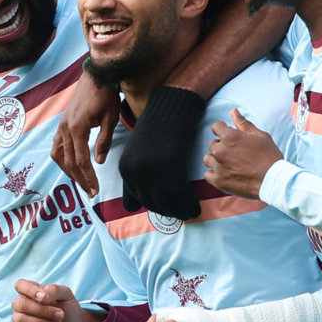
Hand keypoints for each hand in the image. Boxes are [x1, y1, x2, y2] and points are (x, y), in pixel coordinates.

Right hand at [12, 280, 90, 321]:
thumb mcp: (66, 295)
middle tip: (61, 315)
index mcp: (30, 290)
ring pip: (21, 320)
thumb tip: (42, 297)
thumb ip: (54, 290)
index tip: (46, 298)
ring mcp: (18, 319)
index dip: (31, 291)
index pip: (20, 285)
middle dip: (44, 311)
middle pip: (21, 305)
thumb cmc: (67, 309)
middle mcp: (20, 304)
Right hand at [52, 72, 119, 196]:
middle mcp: (65, 129)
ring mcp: (61, 126)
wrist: (95, 76)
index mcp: (77, 128)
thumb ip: (104, 141)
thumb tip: (99, 162)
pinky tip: (70, 166)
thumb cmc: (105, 96)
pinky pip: (57, 146)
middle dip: (80, 179)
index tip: (96, 190)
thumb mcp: (110, 119)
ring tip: (80, 182)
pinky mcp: (61, 124)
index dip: (88, 177)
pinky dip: (62, 159)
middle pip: (68, 161)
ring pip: (59, 156)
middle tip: (90, 192)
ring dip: (68, 171)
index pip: (81, 160)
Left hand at [119, 86, 206, 219]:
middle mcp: (135, 175)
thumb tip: (142, 189)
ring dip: (178, 212)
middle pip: (150, 204)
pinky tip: (196, 208)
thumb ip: (137, 169)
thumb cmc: (158, 126)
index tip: (161, 207)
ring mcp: (153, 176)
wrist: (171, 109)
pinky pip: (182, 198)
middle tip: (178, 212)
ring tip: (188, 212)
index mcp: (125, 169)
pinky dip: (189, 205)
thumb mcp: (137, 150)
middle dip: (165, 211)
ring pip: (166, 205)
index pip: (132, 201)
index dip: (149, 205)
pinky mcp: (172, 174)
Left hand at [204, 109, 282, 198]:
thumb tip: (233, 111)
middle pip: (212, 144)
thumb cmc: (269, 157)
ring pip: (208, 159)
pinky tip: (225, 173)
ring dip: (216, 159)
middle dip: (222, 146)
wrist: (273, 181)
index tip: (230, 136)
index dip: (223, 129)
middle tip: (235, 153)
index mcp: (229, 137)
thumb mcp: (260, 136)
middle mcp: (220, 151)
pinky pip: (208, 175)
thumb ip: (243, 124)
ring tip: (229, 164)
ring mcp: (218, 167)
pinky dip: (214, 174)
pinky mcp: (219, 181)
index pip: (216, 126)